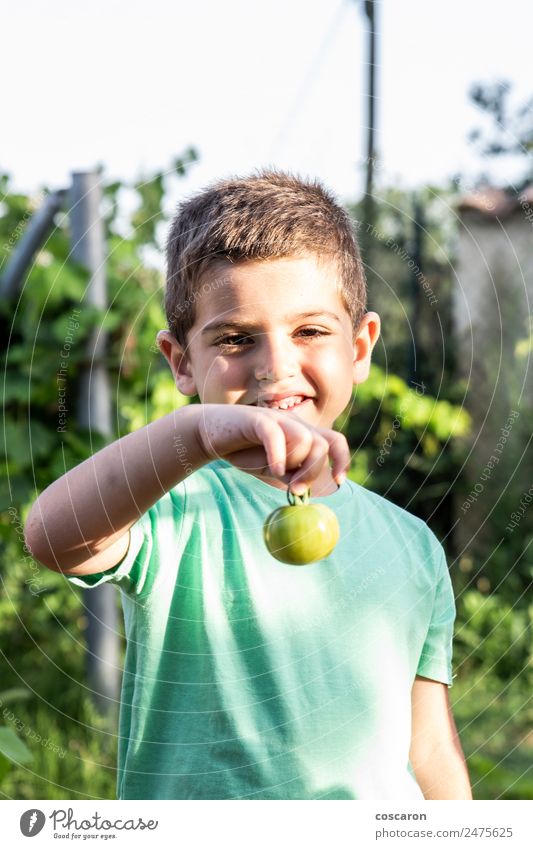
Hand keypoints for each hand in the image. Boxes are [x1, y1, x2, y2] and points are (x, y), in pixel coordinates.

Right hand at [193, 403, 349, 493]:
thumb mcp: (273, 468)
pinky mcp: (256, 419)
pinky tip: (272, 470)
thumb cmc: (244, 451)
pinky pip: (275, 434)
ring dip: (297, 464)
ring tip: (280, 477)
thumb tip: (307, 494)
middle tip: (295, 490)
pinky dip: (279, 455)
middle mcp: (293, 423)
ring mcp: (276, 419)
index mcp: (301, 434)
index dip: (342, 460)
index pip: (335, 441)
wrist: (208, 434)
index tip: (338, 481)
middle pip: (322, 445)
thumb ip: (291, 476)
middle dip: (313, 472)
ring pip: (305, 440)